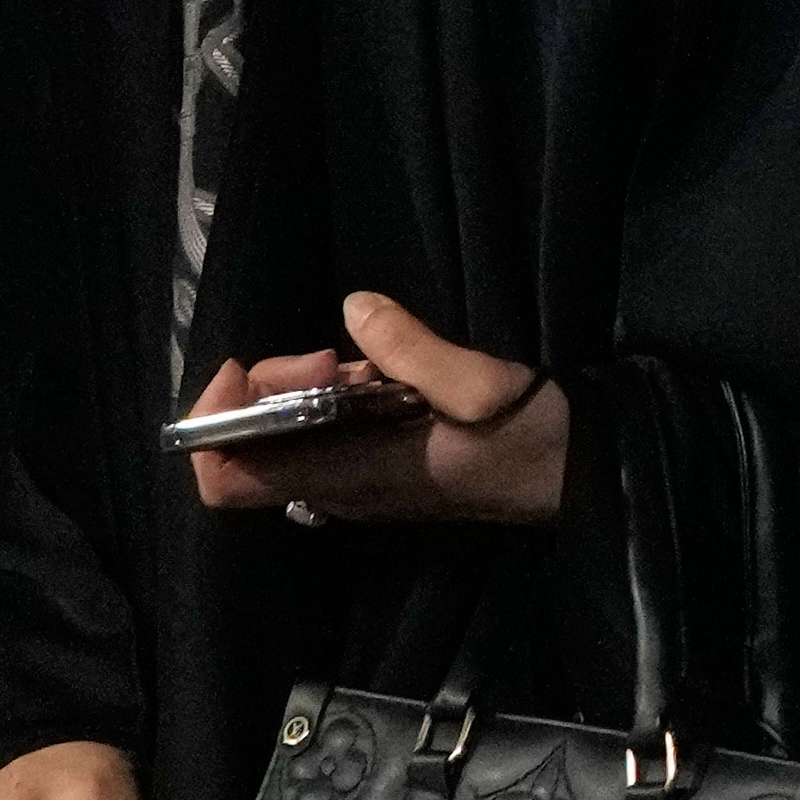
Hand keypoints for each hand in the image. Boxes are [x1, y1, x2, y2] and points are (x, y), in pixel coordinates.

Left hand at [182, 294, 576, 528]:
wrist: (586, 479)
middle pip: (251, 444)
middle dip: (275, 383)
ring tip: (373, 358)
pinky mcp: (378, 470)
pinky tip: (386, 374)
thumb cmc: (534, 439)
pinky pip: (324, 433)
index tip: (252, 367)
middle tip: (338, 351)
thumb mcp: (482, 385)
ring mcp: (357, 484)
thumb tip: (354, 308)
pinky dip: (336, 397)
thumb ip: (411, 348)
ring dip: (310, 385)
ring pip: (288, 434)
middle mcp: (339, 490)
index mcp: (350, 477)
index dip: (213, 419)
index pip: (226, 480)